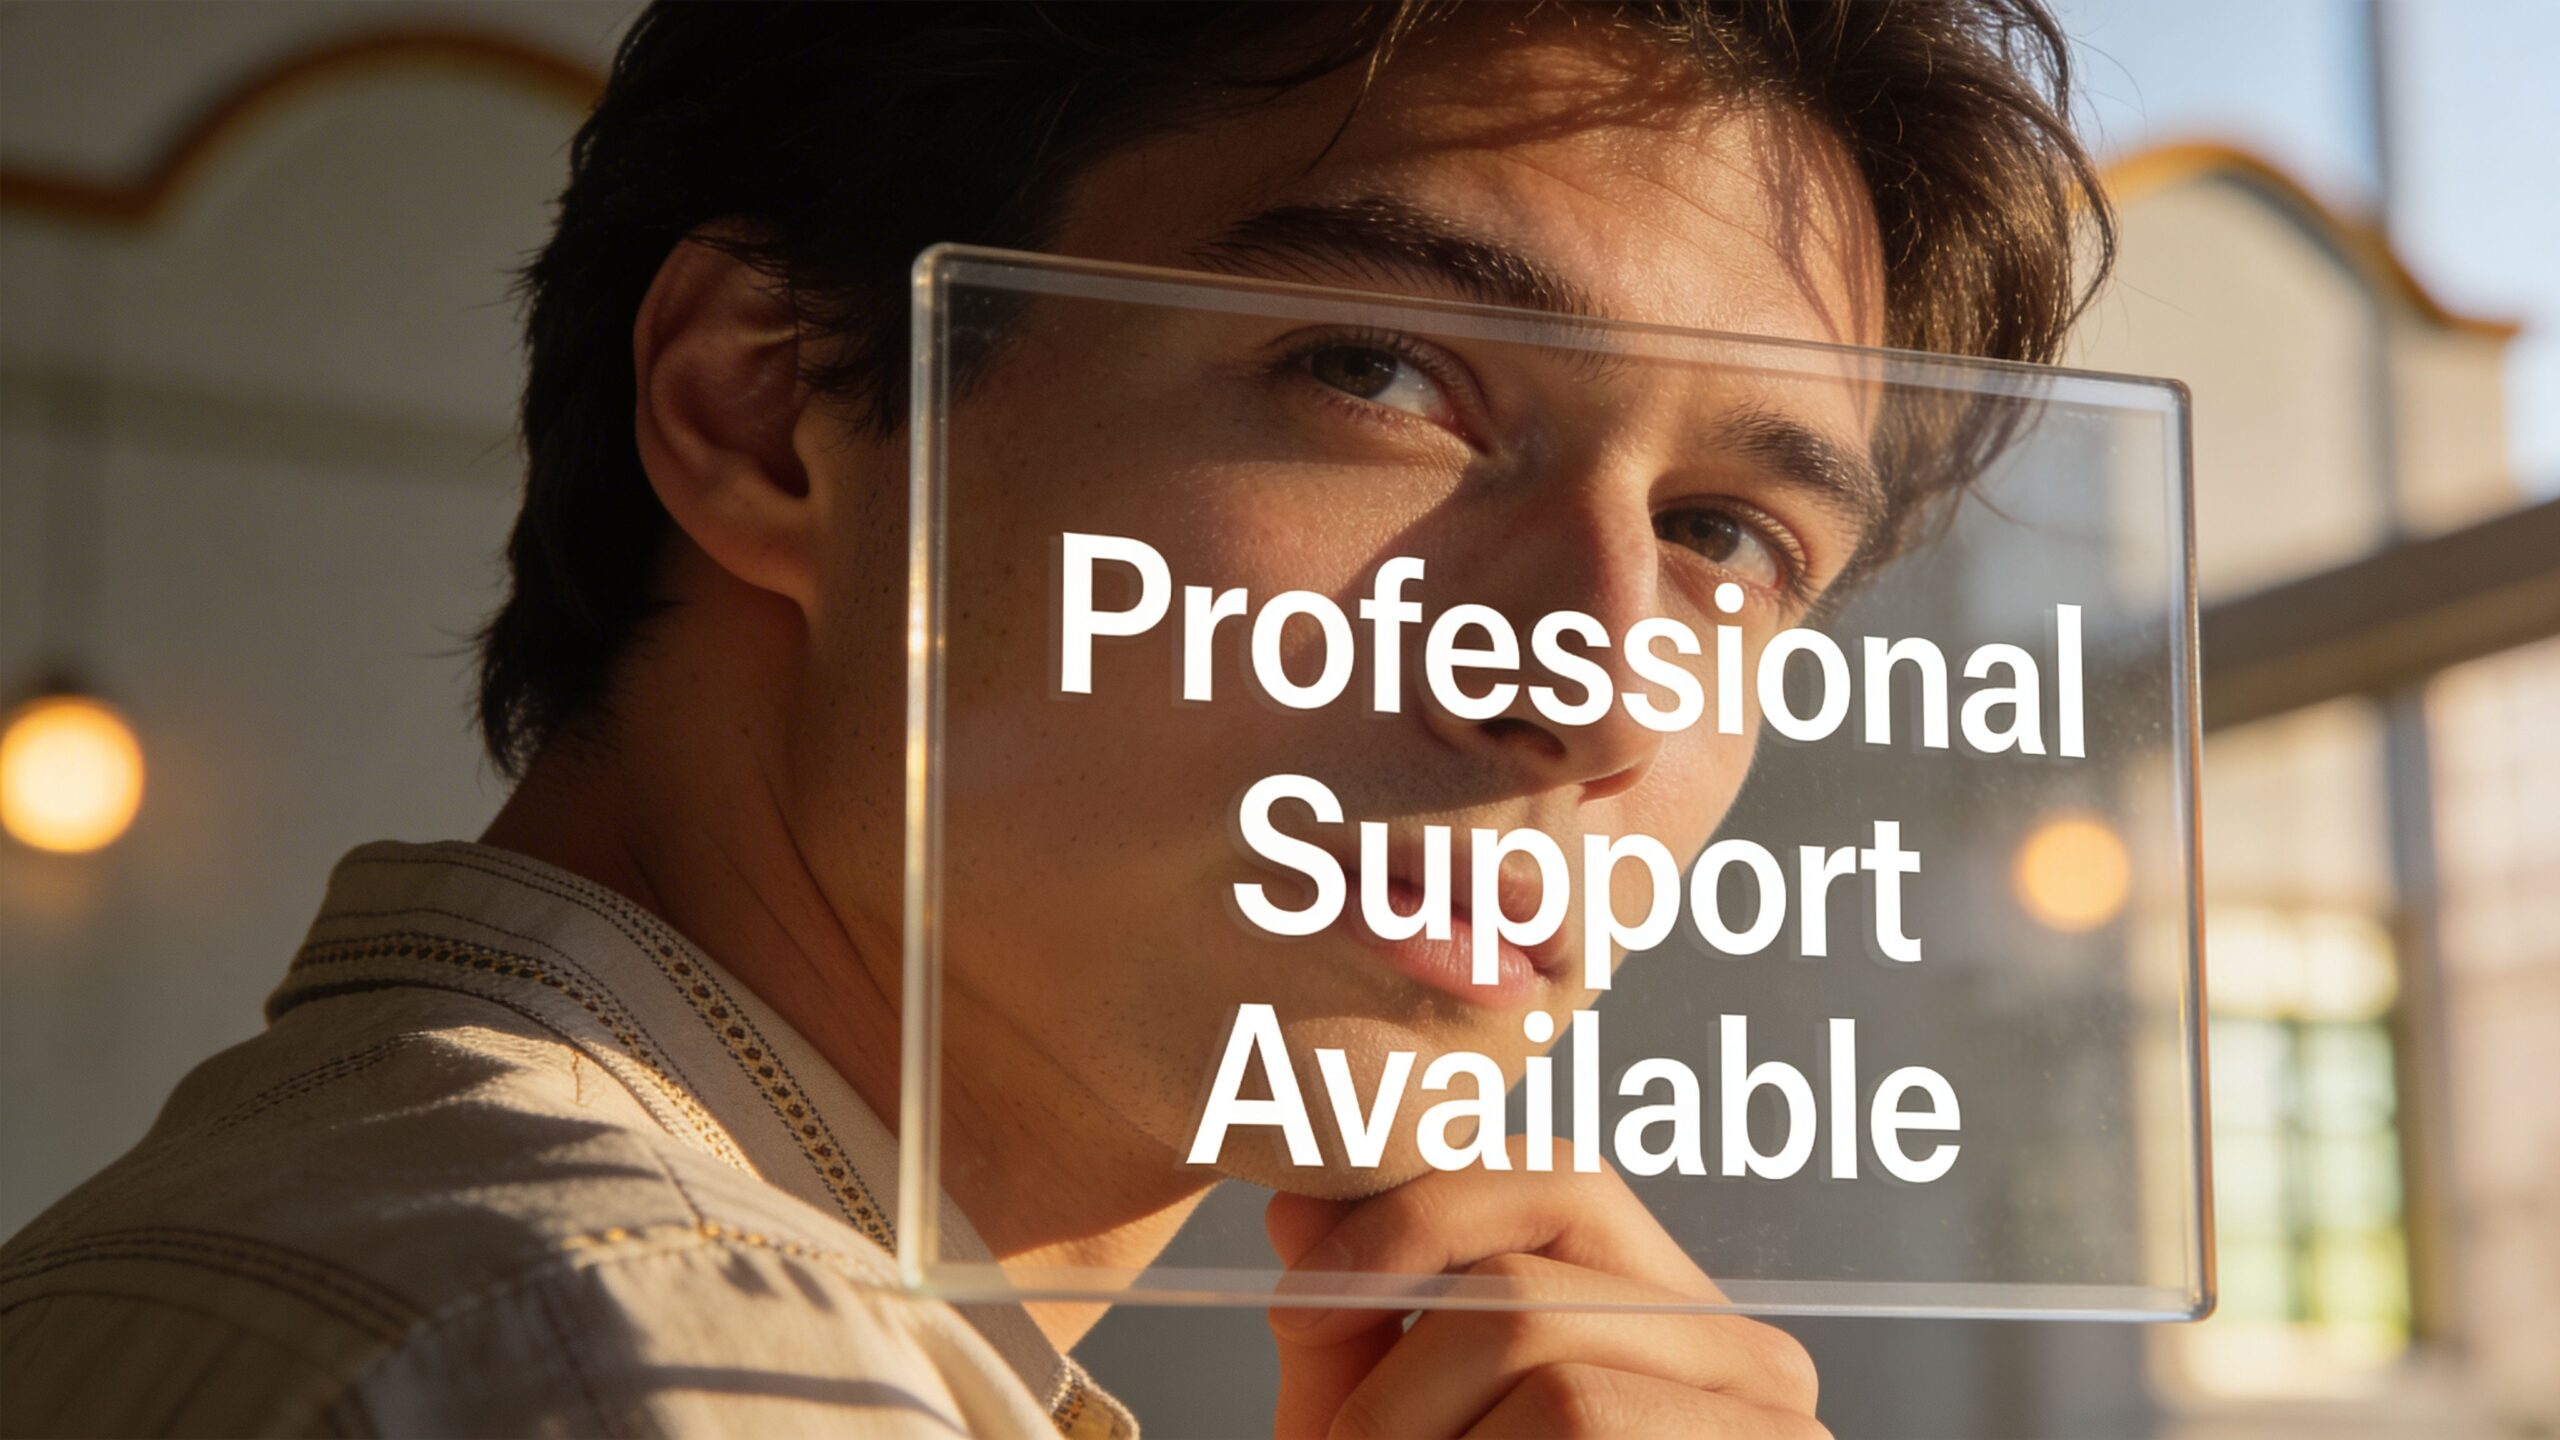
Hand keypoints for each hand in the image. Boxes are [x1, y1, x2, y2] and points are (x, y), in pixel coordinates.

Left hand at [1264, 1138, 1826, 1438]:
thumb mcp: (1398, 1424)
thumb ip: (1355, 1317)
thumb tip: (1296, 1204)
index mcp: (1671, 1306)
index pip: (1560, 1180)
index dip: (1415, 1216)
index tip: (1296, 1295)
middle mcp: (1751, 1360)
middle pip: (1522, 1298)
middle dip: (1390, 1387)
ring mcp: (1772, 1436)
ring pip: (1555, 1391)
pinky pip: (1582, 1437)